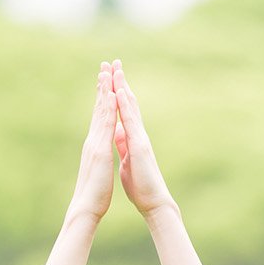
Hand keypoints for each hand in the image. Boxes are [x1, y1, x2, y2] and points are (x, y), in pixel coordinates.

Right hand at [70, 62, 117, 223]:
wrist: (86, 207)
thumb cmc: (93, 193)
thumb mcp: (98, 170)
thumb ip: (99, 157)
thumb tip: (99, 151)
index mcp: (95, 145)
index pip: (100, 118)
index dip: (102, 99)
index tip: (105, 82)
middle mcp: (93, 140)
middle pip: (98, 109)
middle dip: (102, 87)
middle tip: (104, 66)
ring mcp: (95, 143)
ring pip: (100, 112)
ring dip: (104, 91)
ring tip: (106, 71)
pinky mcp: (99, 150)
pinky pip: (105, 125)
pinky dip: (108, 109)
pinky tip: (111, 95)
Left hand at [110, 61, 176, 218]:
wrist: (154, 201)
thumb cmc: (141, 186)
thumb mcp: (128, 161)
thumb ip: (124, 147)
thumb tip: (118, 136)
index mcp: (132, 139)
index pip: (123, 112)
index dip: (117, 95)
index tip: (110, 79)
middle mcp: (138, 134)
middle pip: (128, 104)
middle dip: (121, 83)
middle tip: (115, 63)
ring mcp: (140, 138)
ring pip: (130, 108)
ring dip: (123, 87)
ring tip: (117, 69)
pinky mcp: (140, 145)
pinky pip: (131, 121)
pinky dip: (125, 106)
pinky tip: (121, 93)